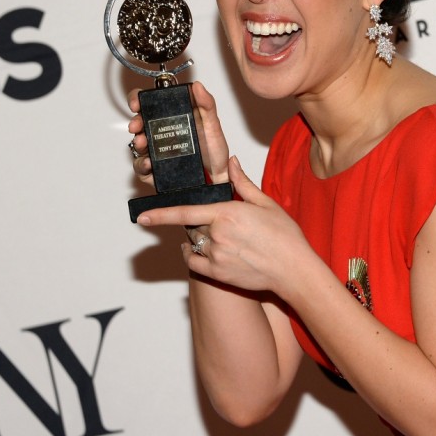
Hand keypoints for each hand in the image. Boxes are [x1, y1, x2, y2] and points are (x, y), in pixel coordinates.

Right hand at [127, 81, 231, 184]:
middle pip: (140, 124)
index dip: (139, 99)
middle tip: (137, 125)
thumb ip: (207, 104)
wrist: (218, 177)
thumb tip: (197, 86)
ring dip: (138, 142)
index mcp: (173, 119)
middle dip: (135, 122)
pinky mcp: (155, 171)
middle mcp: (162, 134)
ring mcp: (158, 152)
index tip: (137, 102)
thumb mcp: (213, 125)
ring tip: (143, 142)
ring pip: (138, 146)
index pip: (150, 105)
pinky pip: (142, 168)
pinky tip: (149, 162)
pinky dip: (142, 164)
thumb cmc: (214, 152)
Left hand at [137, 157, 312, 295]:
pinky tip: (202, 251)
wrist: (294, 269)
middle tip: (225, 225)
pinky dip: (193, 256)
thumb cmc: (284, 236)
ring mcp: (216, 256)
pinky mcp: (218, 273)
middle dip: (203, 223)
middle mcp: (218, 235)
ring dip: (203, 239)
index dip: (160, 215)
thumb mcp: (265, 204)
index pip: (185, 212)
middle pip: (194, 226)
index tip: (142, 217)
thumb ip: (242, 183)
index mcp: (227, 214)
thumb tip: (231, 162)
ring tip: (229, 240)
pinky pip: (194, 263)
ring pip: (195, 243)